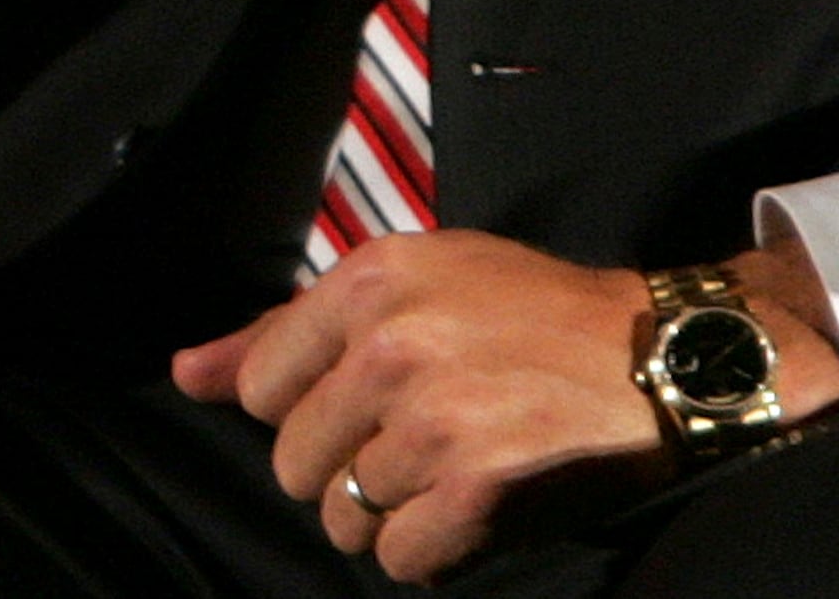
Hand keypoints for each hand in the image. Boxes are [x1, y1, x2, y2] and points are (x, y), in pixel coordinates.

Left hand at [167, 230, 838, 583]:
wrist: (652, 358)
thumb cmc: (527, 315)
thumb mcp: (412, 284)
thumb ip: (290, 333)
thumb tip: (185, 375)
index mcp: (371, 280)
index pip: (262, 383)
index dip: (308, 407)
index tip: (365, 401)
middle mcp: (392, 343)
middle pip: (294, 462)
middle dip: (346, 467)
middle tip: (416, 440)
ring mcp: (432, 417)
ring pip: (343, 516)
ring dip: (391, 511)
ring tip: (450, 468)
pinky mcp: (473, 486)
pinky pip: (398, 558)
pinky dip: (432, 548)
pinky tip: (473, 504)